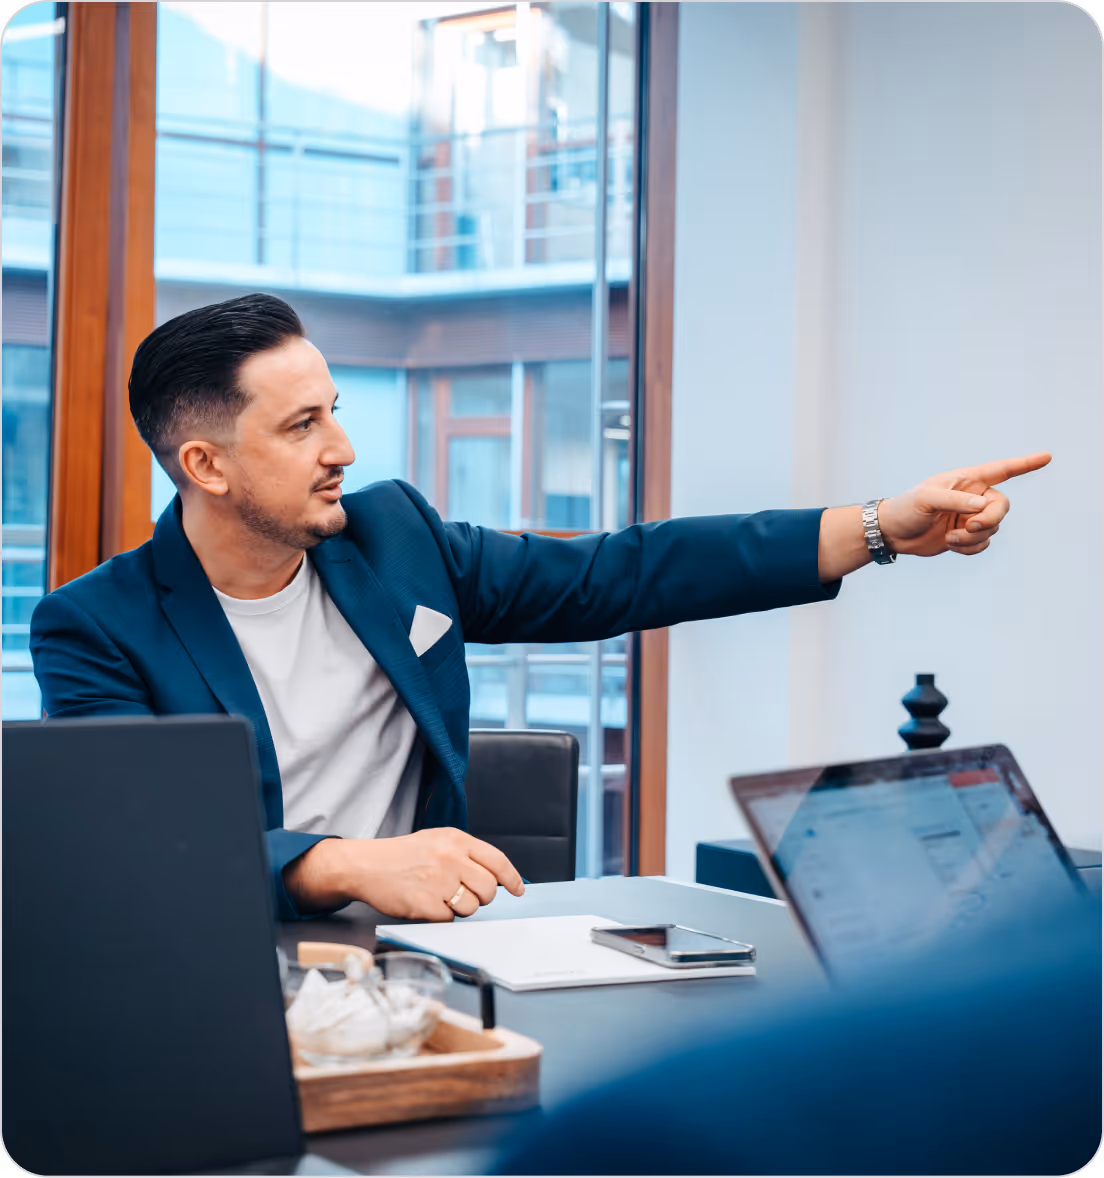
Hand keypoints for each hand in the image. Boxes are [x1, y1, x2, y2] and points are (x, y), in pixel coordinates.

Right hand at [283, 827, 524, 919]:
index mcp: (456, 839)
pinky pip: (449, 920)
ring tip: (441, 896)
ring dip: (460, 908)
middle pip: (488, 888)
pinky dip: (441, 917)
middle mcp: (450, 858)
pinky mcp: (424, 904)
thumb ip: (466, 854)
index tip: (517, 890)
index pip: (497, 860)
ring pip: (471, 907)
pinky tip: (427, 903)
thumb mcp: (437, 840)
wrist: (366, 865)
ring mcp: (437, 882)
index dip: (511, 879)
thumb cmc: (403, 855)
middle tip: (465, 893)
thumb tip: (496, 876)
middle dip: (482, 897)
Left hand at [878, 451, 1051, 556]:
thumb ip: (955, 500)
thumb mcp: (926, 499)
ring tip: (950, 538)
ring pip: (993, 528)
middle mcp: (973, 497)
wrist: (894, 533)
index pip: (1001, 470)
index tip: (1047, 456)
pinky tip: (951, 544)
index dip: (1025, 463)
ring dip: (973, 537)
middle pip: (1002, 506)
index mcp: (966, 480)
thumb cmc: (907, 508)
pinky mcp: (967, 535)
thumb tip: (982, 506)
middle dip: (990, 519)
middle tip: (969, 526)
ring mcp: (971, 517)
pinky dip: (970, 548)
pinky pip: (984, 543)